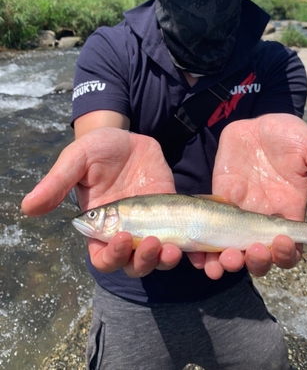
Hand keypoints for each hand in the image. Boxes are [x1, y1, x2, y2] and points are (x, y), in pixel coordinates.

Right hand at [22, 127, 181, 276]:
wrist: (128, 136)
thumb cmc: (97, 148)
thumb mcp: (76, 160)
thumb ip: (57, 183)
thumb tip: (28, 207)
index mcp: (100, 227)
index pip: (102, 256)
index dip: (110, 255)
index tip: (119, 238)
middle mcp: (125, 232)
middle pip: (132, 264)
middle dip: (141, 261)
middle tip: (151, 244)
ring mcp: (150, 224)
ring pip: (157, 258)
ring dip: (163, 260)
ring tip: (171, 249)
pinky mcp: (170, 213)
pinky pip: (178, 238)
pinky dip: (183, 246)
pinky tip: (186, 243)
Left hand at [188, 114, 306, 278]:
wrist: (257, 119)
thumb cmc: (289, 135)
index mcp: (290, 211)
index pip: (291, 248)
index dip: (287, 254)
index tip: (282, 242)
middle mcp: (264, 218)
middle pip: (260, 255)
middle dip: (255, 262)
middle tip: (248, 253)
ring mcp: (240, 211)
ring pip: (233, 248)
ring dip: (227, 261)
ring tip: (222, 261)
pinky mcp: (220, 200)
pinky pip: (211, 228)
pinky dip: (203, 246)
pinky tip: (196, 254)